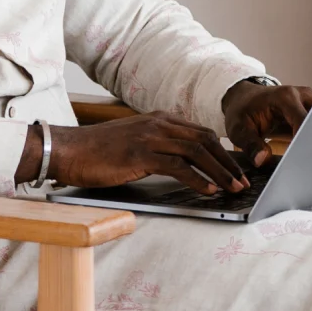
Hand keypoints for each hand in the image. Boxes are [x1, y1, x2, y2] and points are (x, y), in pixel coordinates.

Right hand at [15, 114, 250, 195]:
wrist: (68, 150)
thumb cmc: (97, 152)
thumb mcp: (134, 145)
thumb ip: (157, 149)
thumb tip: (183, 167)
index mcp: (159, 120)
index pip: (200, 132)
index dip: (222, 151)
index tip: (236, 169)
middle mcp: (158, 124)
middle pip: (205, 139)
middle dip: (228, 162)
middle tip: (243, 181)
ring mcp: (150, 137)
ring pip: (197, 151)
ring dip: (220, 171)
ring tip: (234, 188)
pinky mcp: (140, 153)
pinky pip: (178, 166)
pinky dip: (197, 179)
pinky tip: (208, 190)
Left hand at [222, 80, 311, 167]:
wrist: (244, 99)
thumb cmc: (242, 111)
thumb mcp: (238, 128)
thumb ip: (250, 144)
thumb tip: (262, 160)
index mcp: (285, 97)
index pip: (305, 122)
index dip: (306, 141)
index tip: (303, 159)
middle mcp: (302, 96)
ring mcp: (310, 102)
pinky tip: (311, 154)